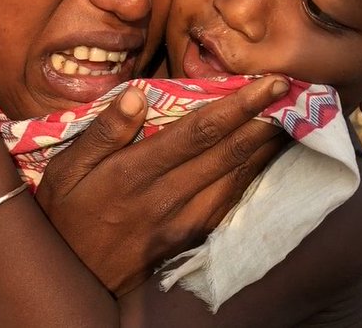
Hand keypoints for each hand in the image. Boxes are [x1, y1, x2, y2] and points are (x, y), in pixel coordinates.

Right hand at [35, 78, 289, 294]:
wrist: (71, 279)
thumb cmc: (64, 213)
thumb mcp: (65, 169)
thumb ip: (102, 132)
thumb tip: (135, 95)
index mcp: (134, 173)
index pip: (199, 131)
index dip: (240, 104)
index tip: (270, 82)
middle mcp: (166, 197)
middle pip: (228, 152)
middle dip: (266, 118)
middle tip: (296, 91)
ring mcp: (183, 222)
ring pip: (237, 178)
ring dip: (266, 146)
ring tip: (290, 116)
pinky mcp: (190, 239)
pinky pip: (230, 202)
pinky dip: (253, 176)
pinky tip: (265, 158)